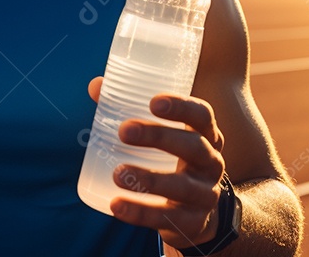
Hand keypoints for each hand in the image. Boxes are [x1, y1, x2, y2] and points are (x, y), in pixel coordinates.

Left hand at [86, 77, 225, 248]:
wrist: (198, 213)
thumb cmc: (175, 161)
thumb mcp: (164, 138)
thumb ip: (131, 110)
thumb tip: (96, 86)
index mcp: (207, 135)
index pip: (202, 115)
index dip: (181, 107)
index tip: (153, 102)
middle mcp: (212, 163)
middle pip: (194, 146)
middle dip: (159, 137)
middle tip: (124, 131)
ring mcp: (206, 194)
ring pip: (182, 186)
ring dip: (149, 179)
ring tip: (117, 173)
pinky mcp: (192, 222)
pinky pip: (168, 218)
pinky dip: (141, 212)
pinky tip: (117, 205)